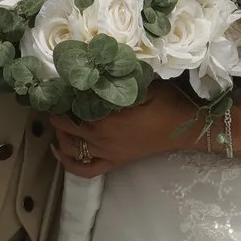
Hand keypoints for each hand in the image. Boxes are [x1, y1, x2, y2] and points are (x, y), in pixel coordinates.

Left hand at [53, 87, 201, 176]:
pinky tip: (60, 150)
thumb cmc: (167, 103)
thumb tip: (97, 69)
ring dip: (61, 134)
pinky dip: (69, 163)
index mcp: (107, 120)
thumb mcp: (144, 84)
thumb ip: (119, 80)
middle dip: (58, 113)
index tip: (58, 84)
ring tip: (59, 119)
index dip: (63, 96)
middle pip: (68, 128)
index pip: (74, 108)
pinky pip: (86, 170)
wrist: (185, 127)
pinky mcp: (115, 162)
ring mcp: (108, 153)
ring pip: (72, 148)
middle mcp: (102, 139)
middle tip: (55, 98)